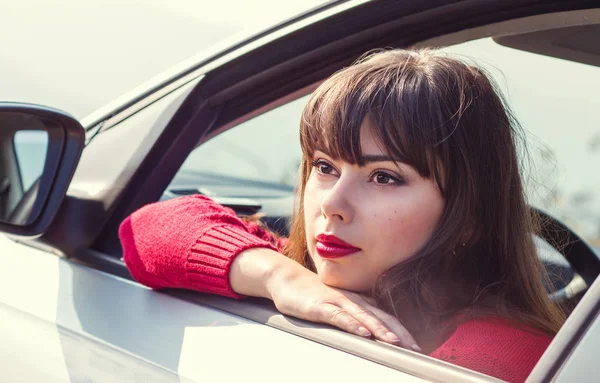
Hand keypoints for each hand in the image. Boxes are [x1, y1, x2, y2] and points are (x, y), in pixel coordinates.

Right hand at [265, 260, 419, 350]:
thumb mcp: (339, 306)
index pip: (387, 317)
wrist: (287, 280)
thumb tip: (373, 330)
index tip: (417, 348)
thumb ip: (356, 315)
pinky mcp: (321, 306)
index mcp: (359, 301)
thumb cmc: (314, 295)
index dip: (403, 331)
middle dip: (399, 334)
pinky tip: (362, 333)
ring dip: (380, 330)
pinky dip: (353, 324)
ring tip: (395, 343)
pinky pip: (339, 316)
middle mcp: (353, 300)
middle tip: (414, 349)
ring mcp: (337, 301)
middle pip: (381, 317)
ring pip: (364, 316)